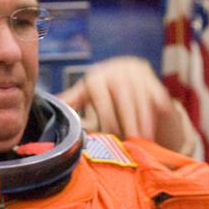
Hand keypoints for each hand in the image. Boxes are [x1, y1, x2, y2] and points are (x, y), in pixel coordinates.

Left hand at [58, 56, 197, 154]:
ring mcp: (134, 70)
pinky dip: (155, 112)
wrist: (128, 76)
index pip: (101, 96)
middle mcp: (115, 68)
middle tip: (132, 140)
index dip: (107, 117)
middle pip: (123, 96)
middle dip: (128, 120)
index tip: (112, 134)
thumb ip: (72, 102)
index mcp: (96, 76)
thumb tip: (53, 107)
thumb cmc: (102, 95)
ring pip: (140, 97)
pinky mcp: (150, 75)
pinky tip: (155, 129)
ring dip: (142, 120)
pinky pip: (155, 94)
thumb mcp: (85, 97)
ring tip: (144, 139)